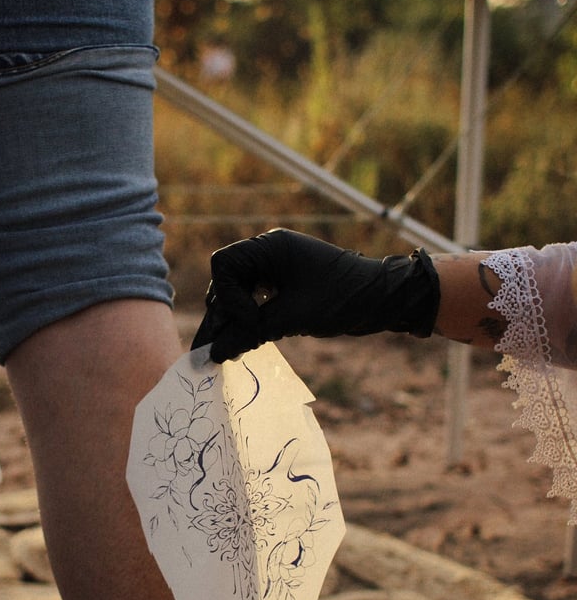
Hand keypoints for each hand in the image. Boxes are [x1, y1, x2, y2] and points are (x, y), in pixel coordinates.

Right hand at [191, 228, 439, 362]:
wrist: (384, 299)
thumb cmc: (343, 299)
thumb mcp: (293, 318)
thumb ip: (251, 332)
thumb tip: (215, 353)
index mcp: (271, 247)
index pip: (223, 265)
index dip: (227, 297)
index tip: (248, 322)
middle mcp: (270, 252)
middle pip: (226, 281)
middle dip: (223, 315)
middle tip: (216, 352)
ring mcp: (276, 268)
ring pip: (238, 294)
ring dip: (234, 322)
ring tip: (229, 353)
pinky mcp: (284, 285)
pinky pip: (255, 301)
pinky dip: (249, 321)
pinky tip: (246, 343)